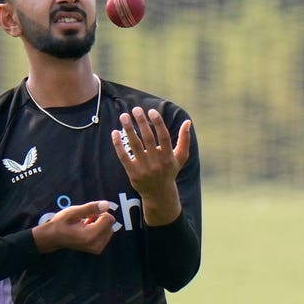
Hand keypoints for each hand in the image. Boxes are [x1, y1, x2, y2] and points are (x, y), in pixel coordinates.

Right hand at [32, 201, 114, 254]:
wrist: (53, 238)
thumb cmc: (61, 223)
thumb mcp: (73, 212)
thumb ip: (90, 208)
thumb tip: (107, 204)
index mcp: (91, 236)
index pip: (109, 219)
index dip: (99, 212)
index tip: (88, 214)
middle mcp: (96, 245)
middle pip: (110, 224)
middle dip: (100, 218)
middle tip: (85, 219)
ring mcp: (97, 249)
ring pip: (109, 229)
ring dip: (99, 224)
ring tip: (85, 224)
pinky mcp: (97, 249)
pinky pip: (106, 234)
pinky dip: (99, 229)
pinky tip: (87, 229)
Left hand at [111, 107, 191, 224]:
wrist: (159, 195)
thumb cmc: (170, 171)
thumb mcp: (180, 157)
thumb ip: (184, 140)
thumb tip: (188, 122)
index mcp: (169, 157)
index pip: (164, 137)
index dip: (158, 123)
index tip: (151, 111)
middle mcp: (157, 163)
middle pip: (148, 139)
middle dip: (141, 123)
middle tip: (135, 109)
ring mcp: (144, 168)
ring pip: (134, 145)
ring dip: (128, 130)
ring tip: (123, 116)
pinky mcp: (133, 173)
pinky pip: (124, 157)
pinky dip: (118, 145)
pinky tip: (115, 133)